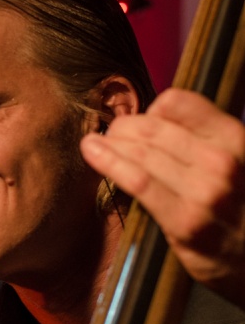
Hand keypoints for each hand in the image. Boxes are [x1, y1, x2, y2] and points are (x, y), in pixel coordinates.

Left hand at [80, 88, 244, 307]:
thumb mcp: (233, 160)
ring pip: (141, 153)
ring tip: (94, 143)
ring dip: (111, 144)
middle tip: (111, 134)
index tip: (140, 119)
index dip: (151, 109)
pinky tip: (92, 153)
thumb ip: (200, 139)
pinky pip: (137, 182)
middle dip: (124, 127)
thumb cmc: (237, 206)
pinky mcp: (184, 221)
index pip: (178, 103)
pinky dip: (109, 163)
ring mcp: (204, 193)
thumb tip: (154, 116)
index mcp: (234, 138)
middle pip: (153, 127)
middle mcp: (223, 161)